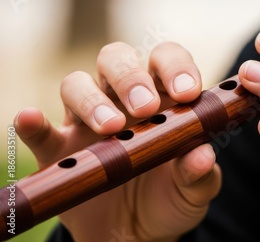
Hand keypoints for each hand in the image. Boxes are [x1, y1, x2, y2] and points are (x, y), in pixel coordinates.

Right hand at [14, 42, 220, 241]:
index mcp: (163, 100)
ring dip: (91, 99)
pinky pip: (41, 130)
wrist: (139, 234)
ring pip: (77, 84)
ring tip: (110, 128)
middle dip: (131, 77)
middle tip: (145, 108)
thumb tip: (203, 155)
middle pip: (117, 60)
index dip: (176, 66)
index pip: (166, 60)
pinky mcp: (59, 151)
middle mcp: (122, 101)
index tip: (187, 92)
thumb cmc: (172, 198)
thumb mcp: (194, 190)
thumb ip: (200, 173)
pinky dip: (33, 123)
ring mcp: (88, 122)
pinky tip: (31, 119)